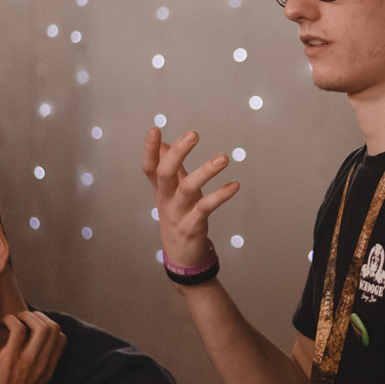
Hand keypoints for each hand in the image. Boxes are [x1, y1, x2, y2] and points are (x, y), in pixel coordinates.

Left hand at [0, 311, 65, 383]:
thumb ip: (39, 370)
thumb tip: (34, 352)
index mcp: (49, 370)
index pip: (61, 338)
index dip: (49, 326)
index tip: (34, 327)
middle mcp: (42, 363)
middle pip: (54, 328)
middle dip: (39, 316)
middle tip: (24, 319)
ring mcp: (28, 360)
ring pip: (41, 325)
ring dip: (27, 316)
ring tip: (15, 319)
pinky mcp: (10, 357)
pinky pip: (18, 328)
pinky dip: (11, 319)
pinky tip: (3, 322)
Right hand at [142, 127, 238, 268]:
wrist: (180, 254)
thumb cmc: (178, 214)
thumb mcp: (170, 190)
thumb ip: (169, 166)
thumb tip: (162, 142)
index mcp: (160, 189)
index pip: (150, 167)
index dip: (149, 149)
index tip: (154, 129)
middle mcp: (165, 199)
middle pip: (165, 173)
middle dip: (177, 152)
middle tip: (194, 133)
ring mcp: (178, 213)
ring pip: (188, 189)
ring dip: (206, 171)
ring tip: (224, 158)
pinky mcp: (192, 226)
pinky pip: (206, 208)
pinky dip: (221, 195)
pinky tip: (235, 185)